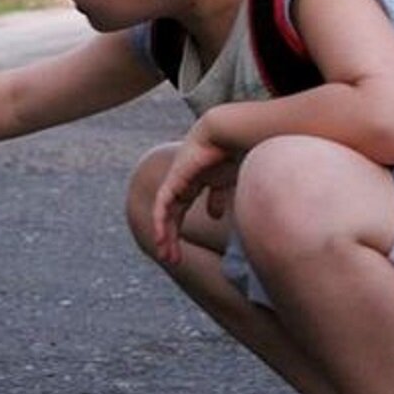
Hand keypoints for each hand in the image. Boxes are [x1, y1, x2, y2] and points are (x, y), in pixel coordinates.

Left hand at [152, 123, 236, 264]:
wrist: (227, 133)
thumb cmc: (231, 152)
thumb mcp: (226, 182)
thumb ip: (218, 198)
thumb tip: (213, 216)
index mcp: (193, 183)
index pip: (180, 211)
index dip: (179, 231)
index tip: (182, 252)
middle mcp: (180, 183)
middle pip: (171, 216)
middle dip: (171, 238)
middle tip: (172, 260)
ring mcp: (175, 181)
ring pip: (165, 214)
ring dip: (165, 235)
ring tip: (166, 255)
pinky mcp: (174, 181)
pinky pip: (163, 205)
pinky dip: (162, 222)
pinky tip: (162, 237)